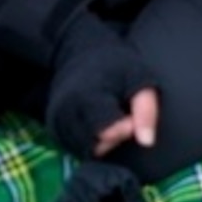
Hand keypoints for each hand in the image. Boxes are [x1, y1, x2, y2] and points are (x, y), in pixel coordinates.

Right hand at [46, 11, 155, 158]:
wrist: (81, 51)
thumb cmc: (115, 64)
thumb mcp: (139, 79)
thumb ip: (146, 111)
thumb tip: (147, 142)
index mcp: (85, 95)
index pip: (105, 132)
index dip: (124, 130)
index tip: (131, 118)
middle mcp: (65, 111)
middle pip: (96, 145)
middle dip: (115, 137)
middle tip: (123, 117)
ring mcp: (56, 121)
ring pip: (85, 150)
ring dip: (104, 142)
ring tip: (111, 118)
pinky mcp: (55, 129)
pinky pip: (76, 148)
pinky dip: (92, 143)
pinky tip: (101, 125)